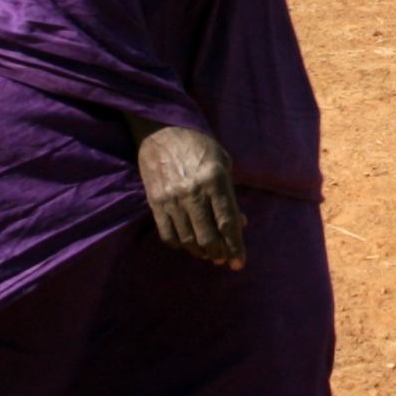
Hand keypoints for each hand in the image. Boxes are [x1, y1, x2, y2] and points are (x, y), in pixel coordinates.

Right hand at [131, 122, 246, 269]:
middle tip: (222, 259)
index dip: (235, 247)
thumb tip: (240, 224)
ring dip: (200, 252)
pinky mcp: (155, 202)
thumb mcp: (223, 163)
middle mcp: (193, 192)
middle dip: (218, 254)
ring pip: (188, 240)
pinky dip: (180, 245)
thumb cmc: (198, 146)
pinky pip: (168, 235)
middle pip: (208, 237)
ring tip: (208, 253)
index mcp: (215, 180)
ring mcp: (172, 198)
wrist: (161, 131)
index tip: (239, 264)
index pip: (227, 222)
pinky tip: (187, 243)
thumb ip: (231, 195)